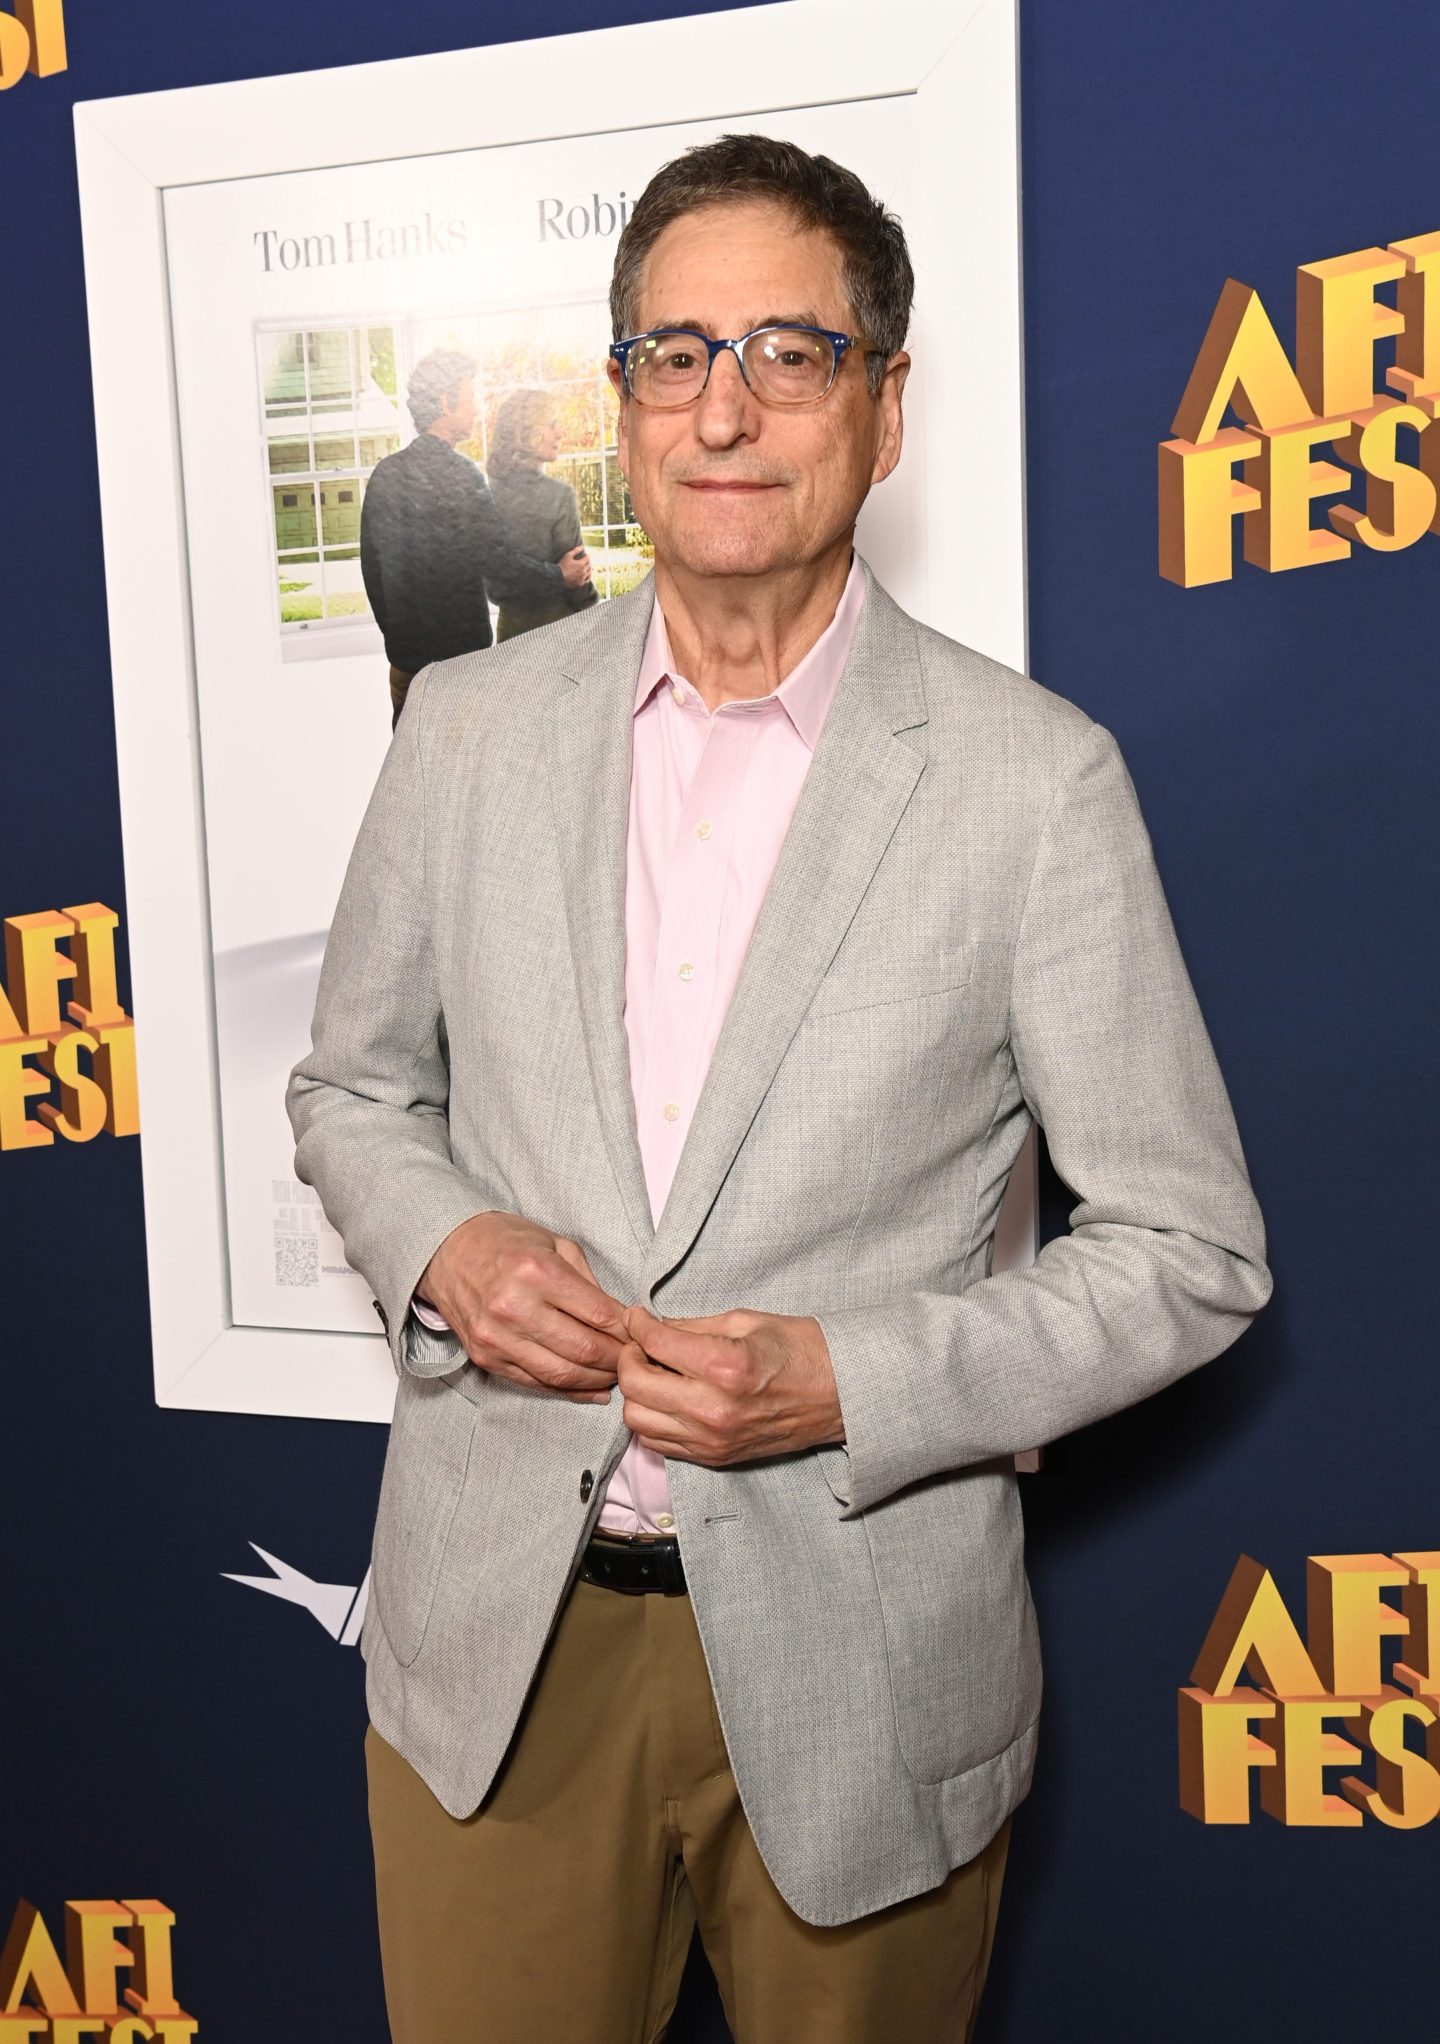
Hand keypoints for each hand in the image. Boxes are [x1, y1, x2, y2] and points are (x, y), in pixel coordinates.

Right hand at [418, 1212, 626, 1403]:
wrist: (447, 1251)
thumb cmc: (504, 1242)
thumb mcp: (555, 1243)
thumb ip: (588, 1282)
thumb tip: (622, 1319)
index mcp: (535, 1271)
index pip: (598, 1314)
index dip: (626, 1330)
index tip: (640, 1334)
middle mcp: (513, 1307)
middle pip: (582, 1350)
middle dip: (617, 1359)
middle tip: (634, 1359)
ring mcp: (496, 1337)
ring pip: (560, 1374)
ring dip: (595, 1380)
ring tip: (615, 1375)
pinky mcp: (485, 1357)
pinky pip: (534, 1382)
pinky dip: (567, 1390)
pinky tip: (589, 1388)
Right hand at [559, 545, 592, 588]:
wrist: (558, 577)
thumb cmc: (562, 565)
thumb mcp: (568, 555)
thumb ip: (576, 550)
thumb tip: (583, 546)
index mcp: (581, 564)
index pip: (588, 558)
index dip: (586, 556)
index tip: (585, 555)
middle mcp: (583, 571)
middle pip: (589, 565)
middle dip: (588, 562)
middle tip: (585, 561)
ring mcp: (582, 578)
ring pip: (589, 573)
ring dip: (589, 569)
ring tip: (586, 567)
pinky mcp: (580, 583)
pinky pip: (587, 580)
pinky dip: (588, 577)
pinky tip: (586, 575)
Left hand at [618, 1305, 843, 1466]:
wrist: (842, 1395)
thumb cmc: (803, 1350)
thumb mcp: (748, 1321)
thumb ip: (693, 1326)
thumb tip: (652, 1326)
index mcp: (725, 1366)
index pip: (655, 1343)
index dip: (638, 1324)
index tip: (637, 1317)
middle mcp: (714, 1409)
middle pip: (635, 1386)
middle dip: (629, 1358)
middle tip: (642, 1344)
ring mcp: (713, 1439)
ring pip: (638, 1420)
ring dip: (637, 1393)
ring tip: (655, 1373)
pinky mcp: (715, 1457)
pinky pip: (659, 1443)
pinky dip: (653, 1419)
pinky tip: (669, 1398)